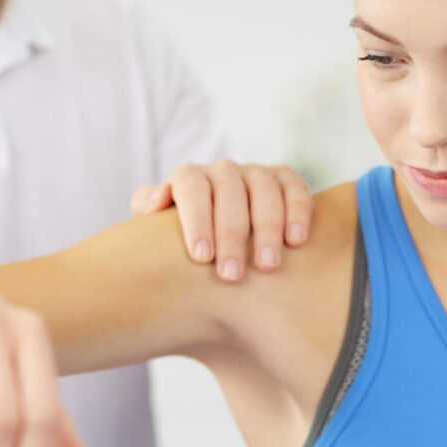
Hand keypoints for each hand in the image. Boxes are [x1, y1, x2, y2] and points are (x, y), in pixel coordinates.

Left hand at [130, 160, 312, 281]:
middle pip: (229, 191)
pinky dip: (298, 211)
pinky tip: (296, 241)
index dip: (196, 219)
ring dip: (268, 226)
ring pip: (264, 188)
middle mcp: (222, 171)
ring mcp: (255, 173)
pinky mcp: (284, 179)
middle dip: (231, 234)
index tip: (202, 258)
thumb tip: (158, 200)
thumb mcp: (157, 228)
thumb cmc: (182, 241)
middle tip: (232, 275)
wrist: (216, 242)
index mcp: (188, 178)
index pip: (191, 187)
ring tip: (267, 266)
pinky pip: (294, 187)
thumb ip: (148, 208)